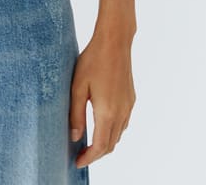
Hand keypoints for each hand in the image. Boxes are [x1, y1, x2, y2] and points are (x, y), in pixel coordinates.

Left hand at [69, 29, 135, 169]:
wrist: (115, 41)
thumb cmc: (93, 60)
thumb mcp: (78, 87)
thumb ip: (76, 114)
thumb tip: (75, 137)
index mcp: (107, 112)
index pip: (100, 146)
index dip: (89, 158)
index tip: (77, 162)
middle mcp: (121, 113)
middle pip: (111, 144)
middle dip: (96, 154)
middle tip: (81, 155)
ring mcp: (128, 106)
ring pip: (118, 135)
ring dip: (105, 143)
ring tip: (88, 142)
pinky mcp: (131, 98)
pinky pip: (123, 123)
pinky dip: (112, 131)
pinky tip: (101, 124)